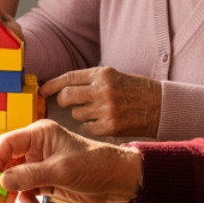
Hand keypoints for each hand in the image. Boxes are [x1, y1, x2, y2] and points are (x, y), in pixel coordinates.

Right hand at [0, 119, 142, 202]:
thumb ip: (30, 175)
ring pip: (16, 177)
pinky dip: (26, 197)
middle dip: (3, 179)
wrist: (116, 179)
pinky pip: (27, 188)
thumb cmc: (93, 164)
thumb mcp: (60, 170)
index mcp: (38, 134)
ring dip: (15, 191)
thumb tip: (2, 181)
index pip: (7, 143)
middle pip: (8, 161)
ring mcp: (40, 164)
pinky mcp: (46, 179)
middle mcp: (36, 147)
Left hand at [43, 66, 161, 137]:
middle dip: (63, 101)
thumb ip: (90, 80)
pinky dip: (90, 126)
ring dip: (81, 114)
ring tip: (96, 111)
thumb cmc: (134, 90)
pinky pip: (86, 128)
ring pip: (76, 114)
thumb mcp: (113, 76)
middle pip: (67, 97)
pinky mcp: (110, 127)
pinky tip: (101, 122)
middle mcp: (102, 90)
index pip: (69, 78)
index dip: (53, 85)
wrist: (159, 106)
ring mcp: (106, 109)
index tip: (43, 90)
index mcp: (102, 74)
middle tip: (68, 103)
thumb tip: (62, 87)